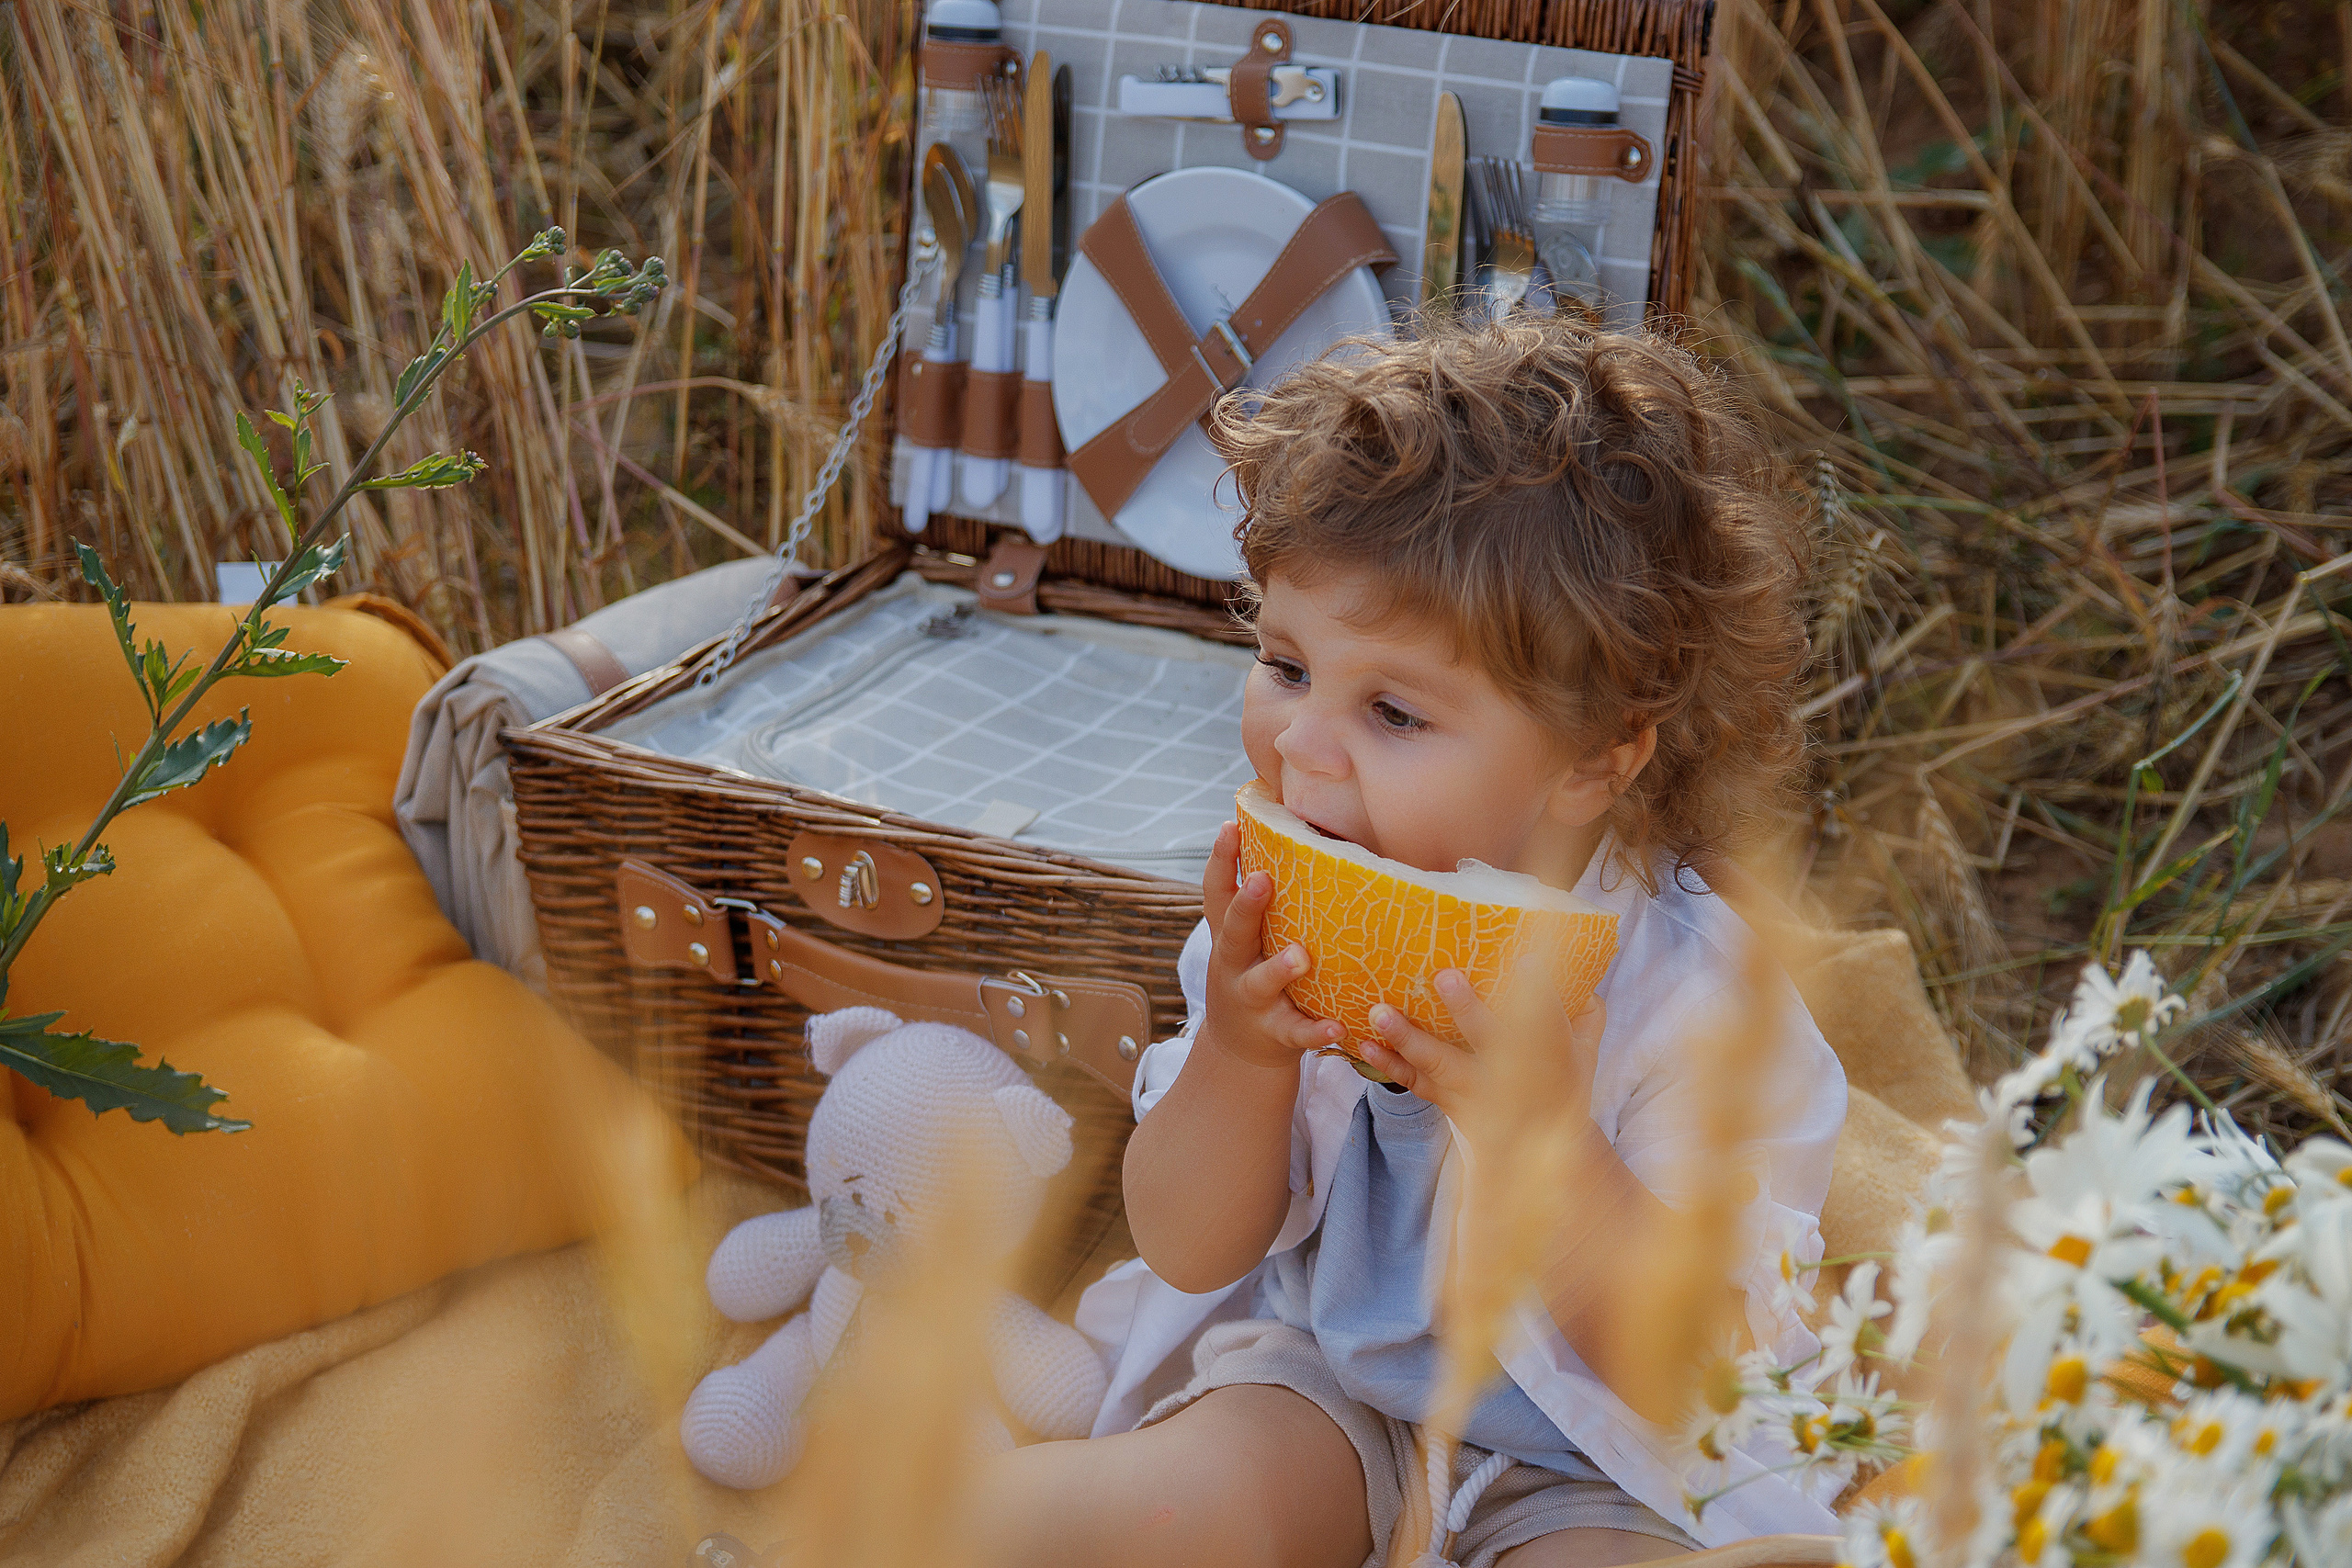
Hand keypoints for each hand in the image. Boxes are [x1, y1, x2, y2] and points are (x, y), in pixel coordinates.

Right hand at [1194, 821, 1345, 1071]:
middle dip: (1246, 906)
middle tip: (1262, 880)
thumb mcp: (1244, 942)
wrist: (1239, 1051)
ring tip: (1300, 956)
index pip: (1217, 892)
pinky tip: (1337, 1028)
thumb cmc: (1251, 977)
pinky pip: (1296, 1032)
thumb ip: (1257, 904)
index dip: (1220, 860)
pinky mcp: (1275, 1033)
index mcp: (1230, 936)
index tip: (1229, 827)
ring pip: (1261, 983)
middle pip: (1234, 932)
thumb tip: (1291, 838)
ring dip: (1278, 969)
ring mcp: (1252, 1000)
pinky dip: (1314, 1031)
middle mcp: (1234, 965)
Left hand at [1357, 971, 1602, 1126]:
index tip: (1526, 963)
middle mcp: (1510, 1075)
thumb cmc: (1562, 1086)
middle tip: (1445, 977)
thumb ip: (1585, 1013)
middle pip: (1488, 1038)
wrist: (1539, 1153)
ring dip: (1408, 1037)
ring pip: (1440, 1063)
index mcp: (1550, 1057)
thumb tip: (1579, 972)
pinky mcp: (1449, 1100)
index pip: (1547, 1019)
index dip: (1537, 991)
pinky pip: (1416, 1083)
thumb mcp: (1584, 1053)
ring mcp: (1475, 1090)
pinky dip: (1387, 1065)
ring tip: (1379, 1013)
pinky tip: (1362, 1044)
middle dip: (1467, 1009)